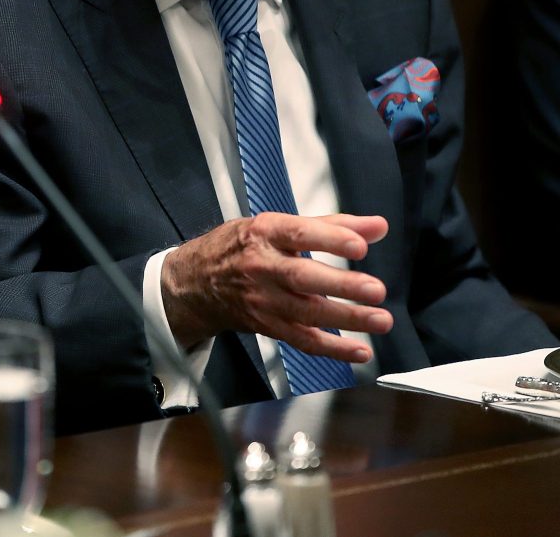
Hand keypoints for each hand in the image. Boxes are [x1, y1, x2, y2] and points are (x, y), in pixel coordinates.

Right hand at [160, 212, 392, 360]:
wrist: (196, 282)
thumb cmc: (239, 248)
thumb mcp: (274, 225)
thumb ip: (329, 226)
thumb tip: (376, 227)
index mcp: (264, 233)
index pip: (298, 233)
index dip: (330, 239)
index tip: (359, 246)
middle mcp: (261, 267)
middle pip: (302, 277)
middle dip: (341, 285)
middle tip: (375, 289)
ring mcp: (263, 300)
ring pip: (306, 312)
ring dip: (346, 319)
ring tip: (381, 320)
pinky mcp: (268, 325)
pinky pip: (303, 340)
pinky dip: (333, 349)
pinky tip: (360, 350)